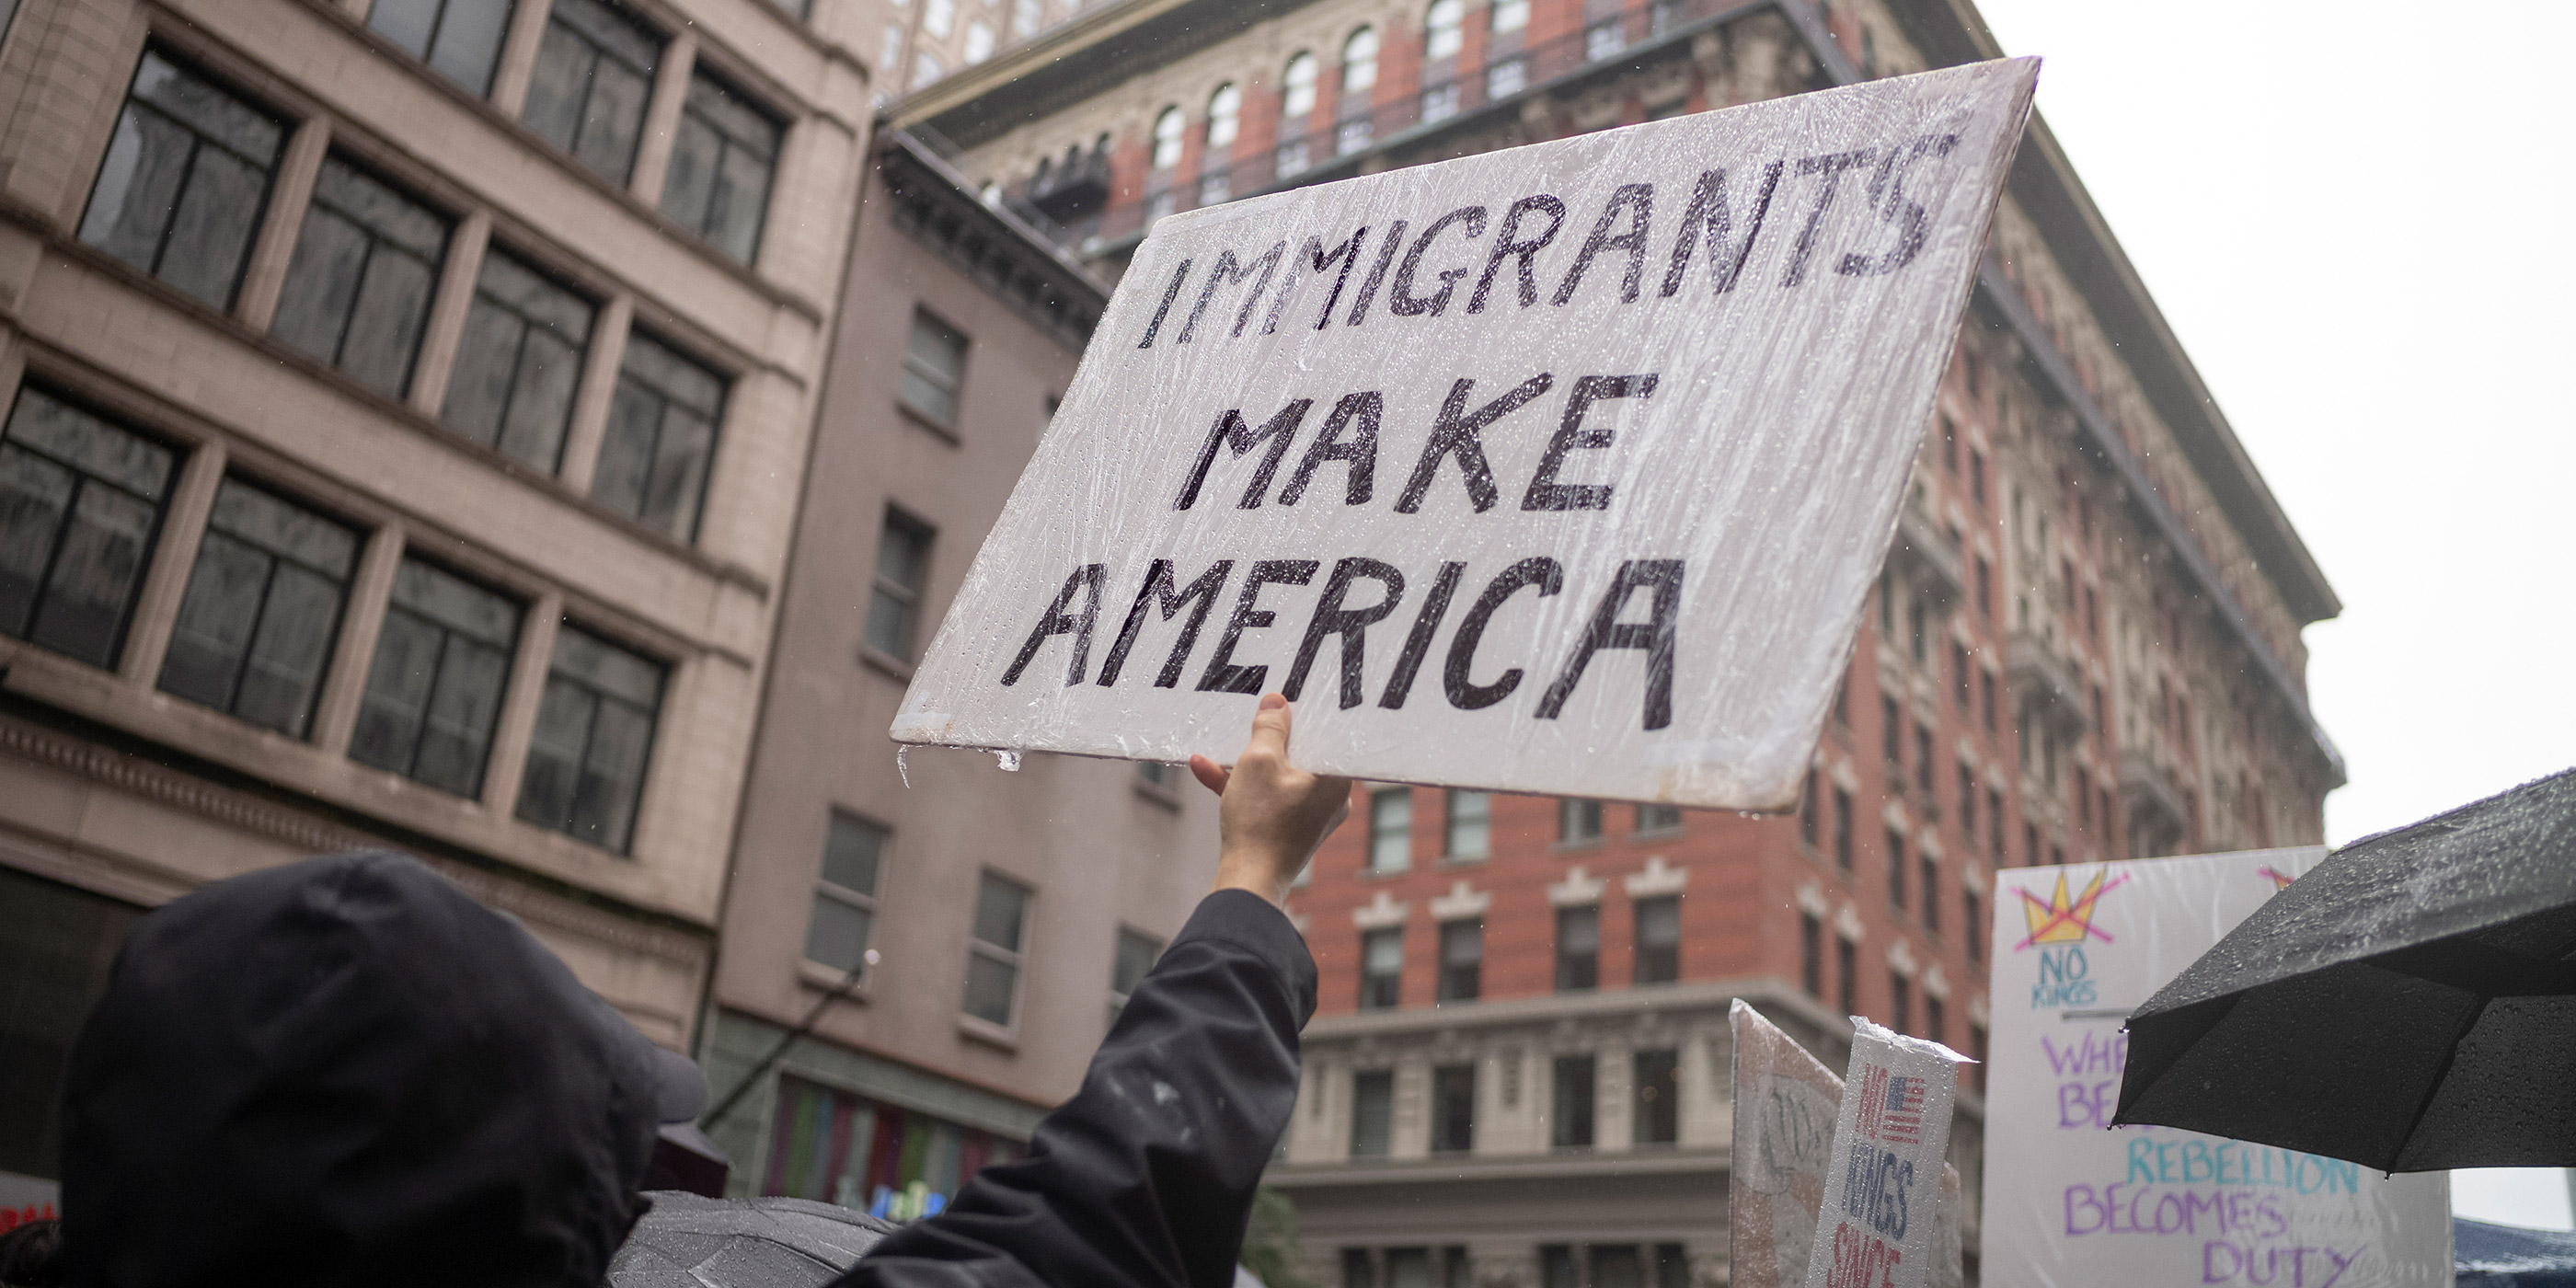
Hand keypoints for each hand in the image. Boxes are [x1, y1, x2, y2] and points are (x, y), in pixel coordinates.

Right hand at [1190, 694, 1352, 905]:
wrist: (1248, 881)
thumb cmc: (1260, 821)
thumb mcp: (1258, 761)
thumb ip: (1270, 727)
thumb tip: (1278, 703)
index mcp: (1337, 778)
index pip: (1327, 733)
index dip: (1303, 715)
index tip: (1285, 701)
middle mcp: (1331, 797)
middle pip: (1300, 753)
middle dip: (1266, 739)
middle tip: (1251, 719)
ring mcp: (1310, 815)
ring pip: (1278, 775)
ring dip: (1244, 762)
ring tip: (1214, 749)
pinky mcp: (1290, 828)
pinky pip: (1268, 796)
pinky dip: (1242, 785)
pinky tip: (1204, 769)